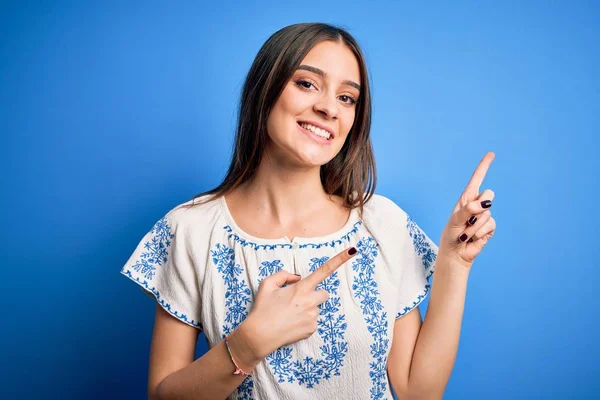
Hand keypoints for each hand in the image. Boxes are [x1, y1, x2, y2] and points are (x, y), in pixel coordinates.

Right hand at [234, 247, 357, 362]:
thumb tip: (298, 278)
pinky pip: (312, 321)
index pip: (324, 271)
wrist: (259, 336)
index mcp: (301, 288)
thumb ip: (284, 275)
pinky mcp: (312, 329)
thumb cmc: (262, 309)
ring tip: (289, 314)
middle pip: (324, 293)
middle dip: (314, 295)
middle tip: (297, 300)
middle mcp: (311, 302)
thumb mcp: (267, 285)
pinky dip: (304, 321)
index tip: (352, 250)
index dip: (339, 259)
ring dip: (307, 309)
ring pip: (316, 308)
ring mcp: (313, 317)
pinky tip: (291, 323)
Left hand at [438, 152, 496, 268]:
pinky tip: (473, 237)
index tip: (491, 154)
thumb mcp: (455, 221)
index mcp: (466, 199)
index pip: (476, 179)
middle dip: (478, 205)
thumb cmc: (451, 235)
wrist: (456, 253)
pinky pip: (490, 225)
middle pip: (489, 193)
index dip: (484, 166)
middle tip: (467, 219)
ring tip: (466, 232)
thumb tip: (485, 203)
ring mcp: (484, 216)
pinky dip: (479, 232)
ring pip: (488, 212)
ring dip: (474, 225)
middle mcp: (476, 205)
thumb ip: (468, 210)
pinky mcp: (490, 227)